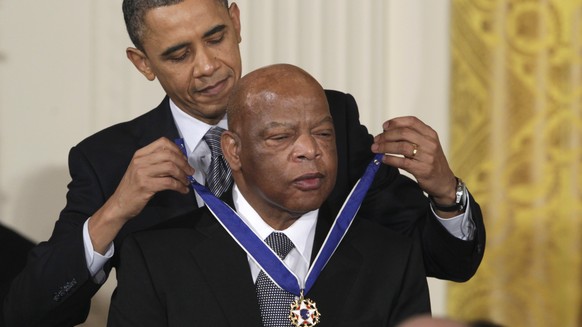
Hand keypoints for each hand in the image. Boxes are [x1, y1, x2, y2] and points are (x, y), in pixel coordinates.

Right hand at [89, 137, 194, 252]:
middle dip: (184, 163)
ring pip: (171, 167)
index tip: (184, 159)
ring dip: (183, 175)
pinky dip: (179, 186)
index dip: (177, 150)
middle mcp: (140, 161)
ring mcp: (142, 173)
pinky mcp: (146, 186)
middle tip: (190, 172)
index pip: (163, 143)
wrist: (119, 204)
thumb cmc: (133, 187)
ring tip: (186, 182)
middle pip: (169, 155)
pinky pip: (169, 183)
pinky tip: (182, 190)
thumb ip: (156, 161)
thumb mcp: (141, 169)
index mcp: (140, 154)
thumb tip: (179, 159)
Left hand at [371, 116, 456, 204]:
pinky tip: (384, 159)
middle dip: (387, 136)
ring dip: (385, 147)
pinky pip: (402, 162)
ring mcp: (427, 156)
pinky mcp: (422, 169)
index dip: (396, 122)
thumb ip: (412, 137)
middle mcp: (430, 143)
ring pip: (402, 147)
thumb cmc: (431, 161)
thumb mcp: (427, 145)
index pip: (412, 121)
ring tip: (376, 149)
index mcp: (430, 134)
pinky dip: (390, 159)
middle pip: (404, 133)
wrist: (444, 181)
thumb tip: (387, 132)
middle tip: (376, 140)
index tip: (384, 126)